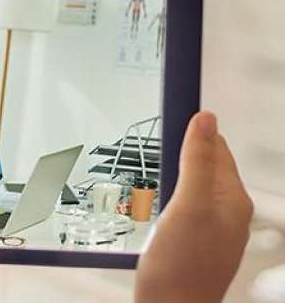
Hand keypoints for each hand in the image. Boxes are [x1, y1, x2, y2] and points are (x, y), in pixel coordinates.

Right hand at [135, 111, 252, 302]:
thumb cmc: (179, 265)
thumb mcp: (188, 206)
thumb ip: (197, 161)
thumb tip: (206, 118)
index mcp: (232, 197)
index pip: (217, 147)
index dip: (193, 133)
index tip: (166, 123)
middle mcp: (228, 211)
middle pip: (205, 166)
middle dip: (180, 156)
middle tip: (154, 156)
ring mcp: (213, 228)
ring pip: (194, 186)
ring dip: (174, 177)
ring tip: (151, 179)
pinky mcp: (197, 241)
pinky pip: (186, 207)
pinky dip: (170, 199)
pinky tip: (155, 206)